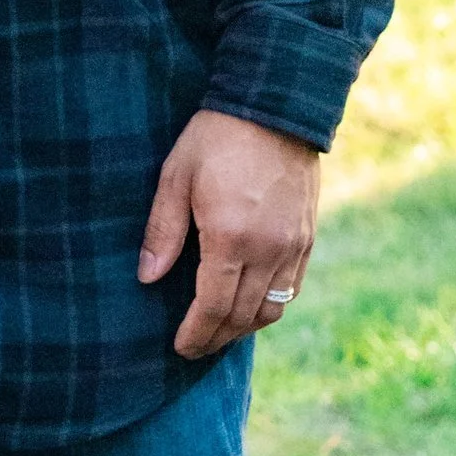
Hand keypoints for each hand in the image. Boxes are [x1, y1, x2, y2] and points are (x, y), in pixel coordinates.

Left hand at [139, 107, 320, 356]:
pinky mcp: (308, 237)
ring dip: (245, 327)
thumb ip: (162, 232)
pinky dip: (270, 305)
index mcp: (230, 238)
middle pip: (243, 316)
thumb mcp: (175, 177)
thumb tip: (147, 278)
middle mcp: (268, 249)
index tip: (180, 348)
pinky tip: (249, 304)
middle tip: (195, 348)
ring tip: (219, 331)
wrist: (274, 107)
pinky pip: (292, 288)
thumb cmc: (215, 138)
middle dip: (217, 338)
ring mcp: (294, 245)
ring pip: (273, 308)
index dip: (196, 334)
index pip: (213, 307)